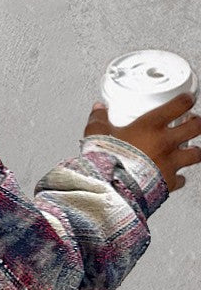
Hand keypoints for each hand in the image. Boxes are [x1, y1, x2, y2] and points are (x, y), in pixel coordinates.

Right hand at [83, 93, 200, 192]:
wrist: (111, 190)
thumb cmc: (107, 163)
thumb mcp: (97, 137)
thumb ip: (99, 121)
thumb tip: (98, 110)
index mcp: (150, 126)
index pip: (179, 105)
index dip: (186, 100)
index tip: (186, 99)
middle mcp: (165, 143)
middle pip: (196, 127)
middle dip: (197, 123)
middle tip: (193, 122)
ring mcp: (170, 163)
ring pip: (196, 154)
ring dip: (194, 151)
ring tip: (189, 150)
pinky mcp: (168, 183)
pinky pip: (180, 180)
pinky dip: (178, 178)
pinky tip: (172, 178)